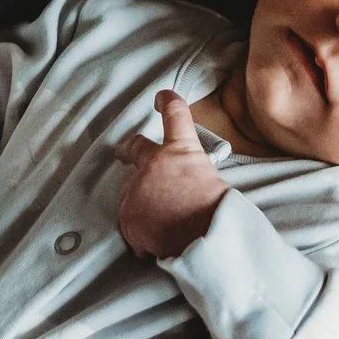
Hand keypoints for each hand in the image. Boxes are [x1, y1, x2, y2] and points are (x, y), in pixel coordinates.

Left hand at [116, 90, 229, 260]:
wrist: (204, 239)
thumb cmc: (216, 213)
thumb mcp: (211, 181)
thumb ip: (190, 173)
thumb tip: (182, 184)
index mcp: (182, 150)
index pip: (175, 114)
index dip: (167, 101)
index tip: (161, 97)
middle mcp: (154, 163)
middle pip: (135, 147)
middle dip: (128, 149)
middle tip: (122, 152)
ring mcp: (137, 188)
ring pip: (130, 191)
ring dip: (140, 203)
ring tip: (158, 223)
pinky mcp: (128, 213)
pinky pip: (129, 220)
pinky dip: (139, 231)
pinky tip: (152, 241)